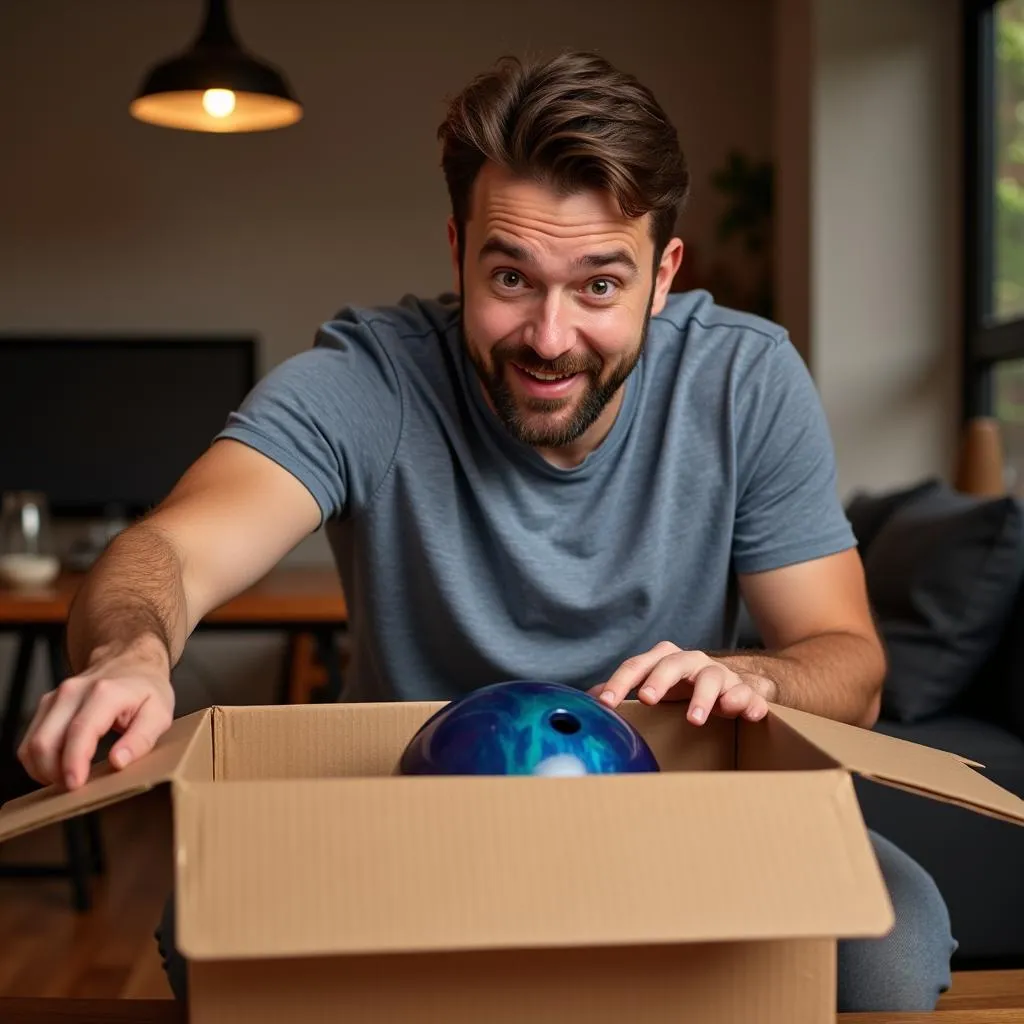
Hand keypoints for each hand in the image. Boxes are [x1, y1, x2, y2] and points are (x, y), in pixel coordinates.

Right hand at [17, 637, 174, 789]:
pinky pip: (29, 740)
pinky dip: (38, 761)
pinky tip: (57, 768)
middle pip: (46, 741)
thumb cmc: (146, 689)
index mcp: (105, 693)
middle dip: (55, 773)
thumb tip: (119, 762)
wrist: (130, 662)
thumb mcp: (159, 713)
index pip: (80, 731)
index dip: (73, 762)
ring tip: (68, 779)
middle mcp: (74, 692)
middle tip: (76, 788)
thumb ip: (141, 739)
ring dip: (44, 769)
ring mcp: (56, 697)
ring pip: (32, 743)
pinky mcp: (46, 705)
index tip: (75, 785)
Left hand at [590, 641, 774, 724]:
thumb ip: (626, 689)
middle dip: (659, 680)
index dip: (620, 683)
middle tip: (646, 699)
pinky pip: (747, 694)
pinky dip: (746, 702)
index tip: (606, 703)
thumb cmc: (687, 686)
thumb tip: (590, 700)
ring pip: (711, 678)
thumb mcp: (655, 684)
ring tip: (695, 720)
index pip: (638, 666)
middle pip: (673, 663)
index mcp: (665, 659)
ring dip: (703, 698)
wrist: (737, 683)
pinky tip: (745, 714)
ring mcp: (720, 675)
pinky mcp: (746, 691)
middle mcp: (692, 661)